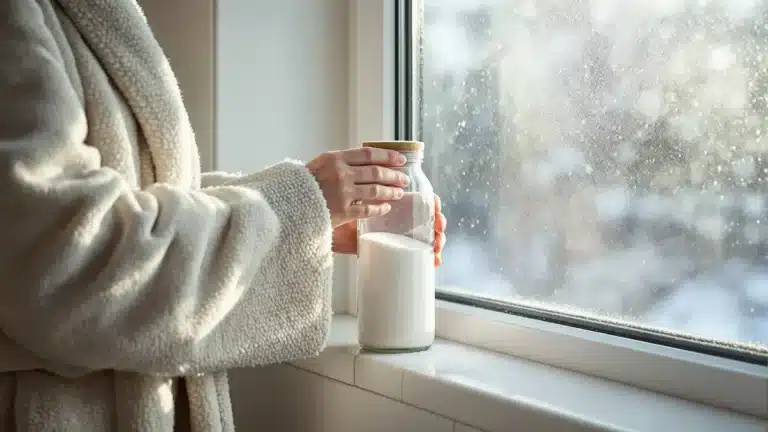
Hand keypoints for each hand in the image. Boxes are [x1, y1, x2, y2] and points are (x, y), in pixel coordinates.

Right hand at [307, 148, 409, 226]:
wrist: (286, 203)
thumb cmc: (302, 184)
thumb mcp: (320, 164)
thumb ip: (341, 163)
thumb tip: (367, 163)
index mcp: (335, 158)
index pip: (368, 154)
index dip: (388, 156)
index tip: (400, 160)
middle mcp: (341, 173)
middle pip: (376, 172)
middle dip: (393, 175)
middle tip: (404, 179)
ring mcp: (343, 193)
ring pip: (375, 190)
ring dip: (390, 191)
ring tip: (399, 193)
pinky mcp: (342, 211)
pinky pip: (367, 210)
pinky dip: (379, 208)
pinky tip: (386, 207)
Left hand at [333, 194, 447, 266]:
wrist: (331, 234)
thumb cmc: (342, 215)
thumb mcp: (359, 203)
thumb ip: (372, 196)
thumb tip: (388, 188)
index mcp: (398, 205)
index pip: (423, 201)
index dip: (433, 204)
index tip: (436, 208)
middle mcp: (403, 219)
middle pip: (430, 219)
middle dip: (439, 224)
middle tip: (438, 230)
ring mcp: (403, 235)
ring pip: (428, 235)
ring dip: (438, 240)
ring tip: (437, 247)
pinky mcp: (399, 251)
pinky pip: (420, 254)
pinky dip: (432, 258)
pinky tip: (436, 261)